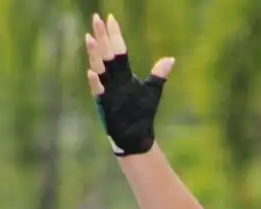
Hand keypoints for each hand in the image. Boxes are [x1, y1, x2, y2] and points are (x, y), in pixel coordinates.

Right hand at [85, 14, 173, 155]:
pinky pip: (99, 92)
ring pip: (99, 69)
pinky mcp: (106, 106)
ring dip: (94, 54)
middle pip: (106, 54)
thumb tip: (170, 59)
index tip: (110, 18)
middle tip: (96, 18)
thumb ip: (159, 74)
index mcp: (123, 75)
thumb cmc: (142, 114)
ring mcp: (108, 92)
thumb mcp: (152, 91)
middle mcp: (113, 80)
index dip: (114, 35)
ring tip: (90, 38)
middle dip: (102, 37)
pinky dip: (96, 83)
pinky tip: (92, 72)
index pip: (118, 50)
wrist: (137, 137)